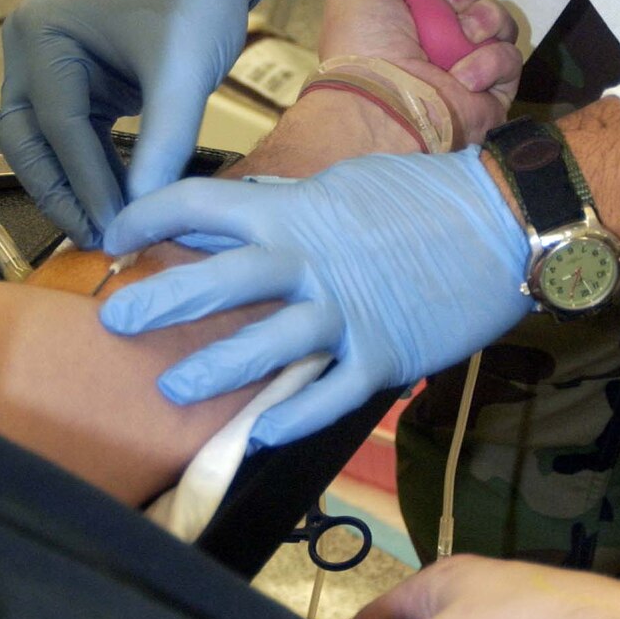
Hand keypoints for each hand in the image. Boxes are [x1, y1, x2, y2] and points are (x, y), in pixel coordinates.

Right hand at [0, 0, 280, 244]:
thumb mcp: (184, 70)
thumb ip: (164, 141)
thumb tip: (143, 210)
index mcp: (43, 32)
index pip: (58, 123)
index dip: (84, 180)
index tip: (113, 225)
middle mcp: (29, 48)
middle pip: (29, 140)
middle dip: (61, 192)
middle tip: (95, 238)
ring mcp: (44, 66)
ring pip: (43, 146)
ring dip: (72, 188)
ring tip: (106, 230)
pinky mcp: (69, 83)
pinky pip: (69, 138)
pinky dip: (89, 170)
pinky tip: (115, 203)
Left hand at [99, 147, 529, 444]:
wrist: (505, 222)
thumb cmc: (423, 195)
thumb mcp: (342, 185)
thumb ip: (285, 207)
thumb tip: (231, 218)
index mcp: (295, 211)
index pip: (203, 204)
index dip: (150, 216)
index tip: (114, 235)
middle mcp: (310, 263)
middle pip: (221, 280)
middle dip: (162, 301)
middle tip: (115, 321)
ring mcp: (346, 313)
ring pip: (268, 347)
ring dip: (216, 370)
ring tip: (173, 389)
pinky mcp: (382, 356)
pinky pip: (329, 395)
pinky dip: (294, 417)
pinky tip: (260, 433)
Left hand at [319, 0, 520, 144]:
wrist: (382, 102)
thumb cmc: (362, 44)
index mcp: (405, 20)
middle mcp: (436, 43)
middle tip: (442, 11)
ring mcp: (466, 67)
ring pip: (497, 21)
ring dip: (482, 19)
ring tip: (463, 36)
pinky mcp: (492, 92)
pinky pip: (511, 58)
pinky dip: (489, 61)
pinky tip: (462, 76)